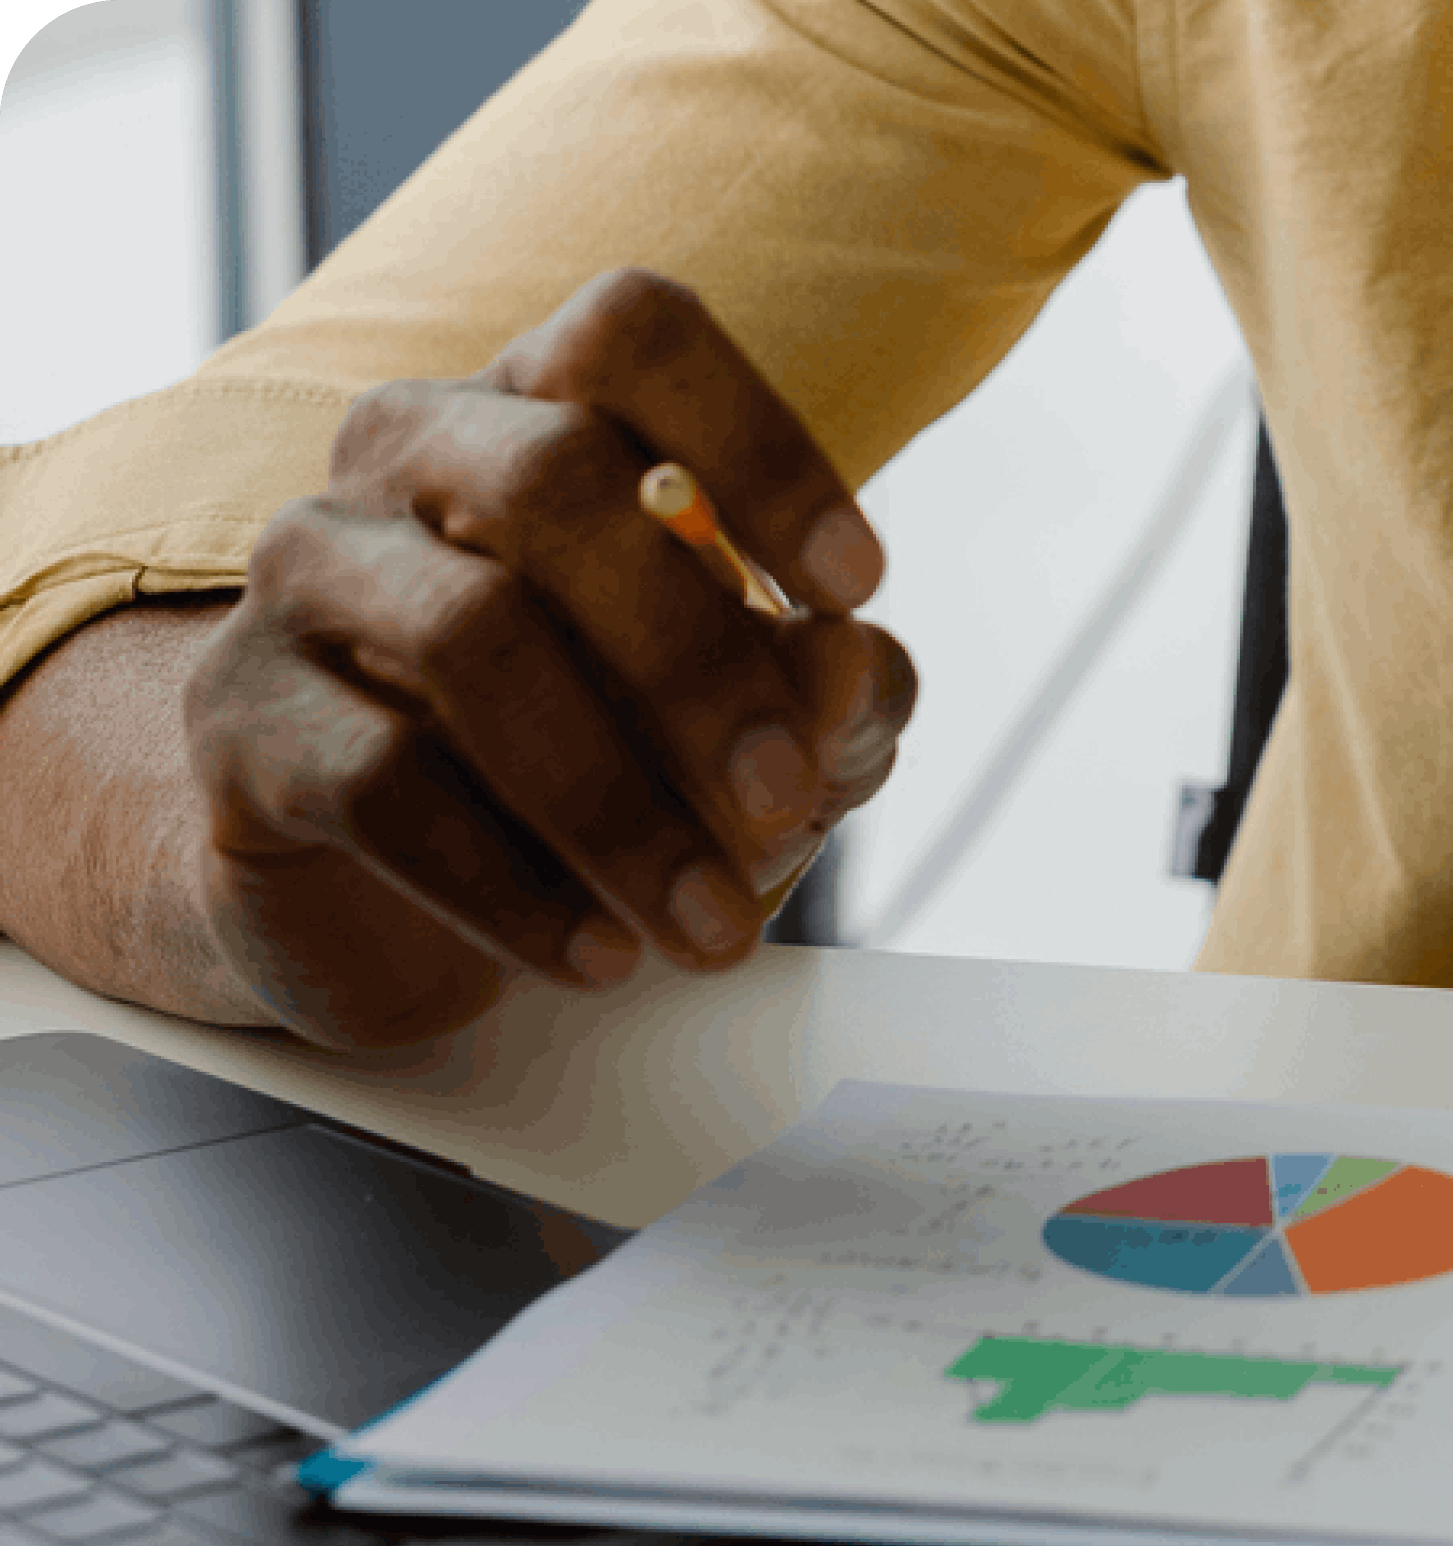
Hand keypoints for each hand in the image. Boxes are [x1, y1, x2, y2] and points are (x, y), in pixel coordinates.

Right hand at [182, 269, 915, 1048]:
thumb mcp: (756, 732)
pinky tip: (597, 952)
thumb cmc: (604, 759)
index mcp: (544, 410)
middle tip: (788, 799)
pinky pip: (386, 786)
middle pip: (557, 477)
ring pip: (473, 639)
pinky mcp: (241, 719)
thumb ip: (832, 698)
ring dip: (622, 804)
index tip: (856, 588)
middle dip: (700, 658)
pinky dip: (518, 887)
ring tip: (712, 921)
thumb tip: (854, 668)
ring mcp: (307, 574)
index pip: (630, 331)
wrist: (391, 895)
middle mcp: (407, 453)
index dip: (759, 440)